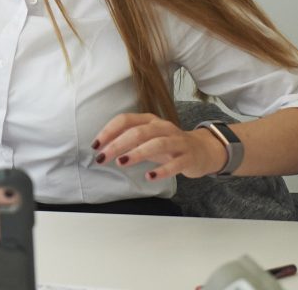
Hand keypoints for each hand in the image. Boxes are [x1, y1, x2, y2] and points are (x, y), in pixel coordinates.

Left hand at [92, 113, 226, 180]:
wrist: (202, 150)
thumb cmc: (168, 145)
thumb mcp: (147, 140)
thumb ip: (127, 141)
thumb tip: (101, 149)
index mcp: (150, 121)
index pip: (126, 120)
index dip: (109, 131)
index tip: (95, 145)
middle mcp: (163, 127)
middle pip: (139, 132)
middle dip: (118, 144)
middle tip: (102, 158)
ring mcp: (178, 141)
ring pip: (157, 143)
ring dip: (137, 153)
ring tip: (122, 163)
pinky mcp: (189, 157)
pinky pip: (176, 163)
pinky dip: (162, 170)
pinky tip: (149, 176)